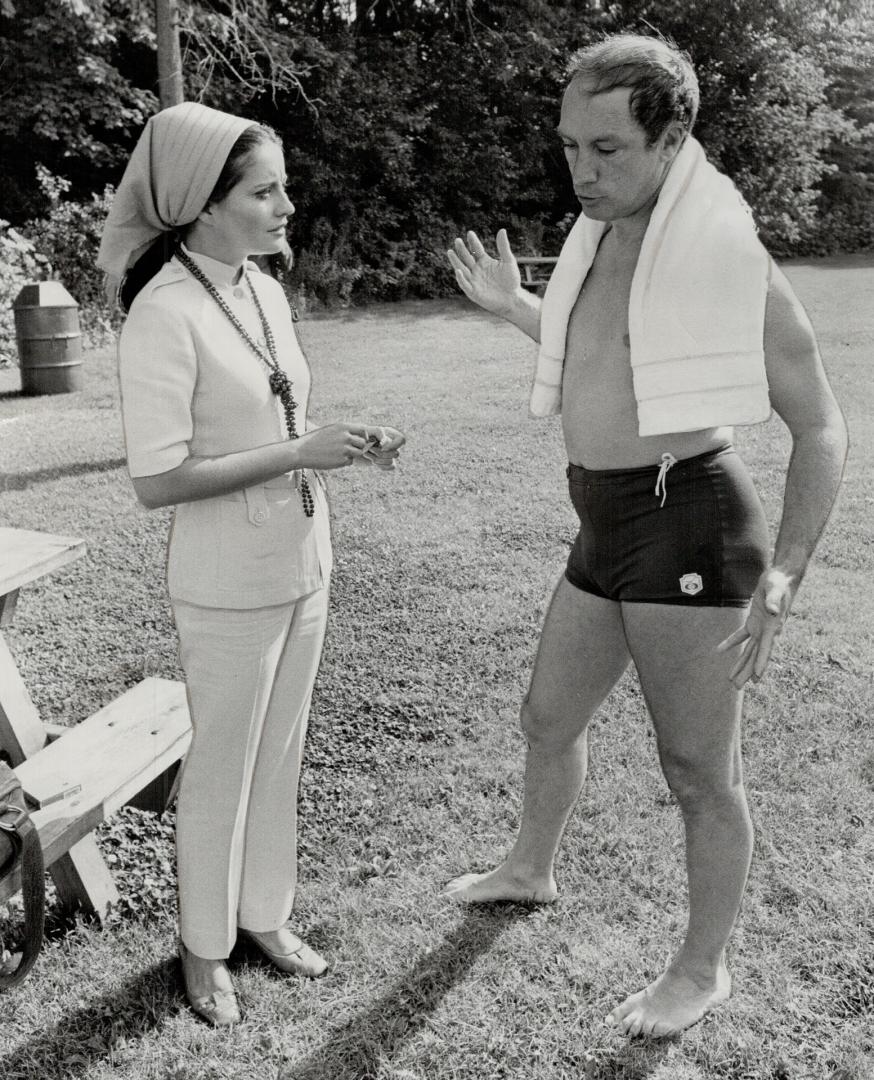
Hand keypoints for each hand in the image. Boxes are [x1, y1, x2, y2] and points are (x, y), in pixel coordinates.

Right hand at [293, 423, 371, 469]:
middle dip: (358, 446)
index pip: (362, 429)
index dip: (364, 435)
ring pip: (358, 453)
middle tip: (350, 449)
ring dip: (352, 454)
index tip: (363, 439)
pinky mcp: (342, 460)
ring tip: (340, 454)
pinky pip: (350, 461)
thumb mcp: (329, 430)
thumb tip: (357, 436)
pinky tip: (333, 459)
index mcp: (342, 427)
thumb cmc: (313, 441)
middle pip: (362, 442)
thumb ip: (343, 432)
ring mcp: (345, 449)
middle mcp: (345, 437)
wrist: (301, 452)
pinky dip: (344, 461)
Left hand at [353, 426, 404, 470]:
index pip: (402, 440)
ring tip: (366, 453)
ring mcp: (391, 454)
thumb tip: (385, 444)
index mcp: (391, 434)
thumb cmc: (361, 434)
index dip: (394, 445)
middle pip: (396, 453)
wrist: (352, 444)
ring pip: (391, 461)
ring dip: (377, 458)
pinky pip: (391, 466)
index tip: (381, 445)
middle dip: (380, 453)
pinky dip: (381, 465)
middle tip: (369, 449)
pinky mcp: (387, 463)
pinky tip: (371, 460)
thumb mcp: (368, 429)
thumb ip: (379, 432)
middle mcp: (393, 444)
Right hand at [446, 229, 521, 314]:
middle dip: (462, 250)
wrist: (512, 298)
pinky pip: (465, 284)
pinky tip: (458, 270)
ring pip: (462, 269)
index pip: (476, 249)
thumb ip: (503, 247)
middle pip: (467, 258)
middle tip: (457, 240)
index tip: (470, 233)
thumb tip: (502, 230)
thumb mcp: (508, 261)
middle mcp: (477, 269)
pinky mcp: (473, 292)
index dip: (473, 242)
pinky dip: (461, 278)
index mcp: (484, 261)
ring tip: (450, 251)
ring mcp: (474, 280)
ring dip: (456, 261)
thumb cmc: (511, 280)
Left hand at [717, 568, 796, 688]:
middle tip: (737, 687)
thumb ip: (774, 600)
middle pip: (756, 656)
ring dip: (741, 664)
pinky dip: (731, 643)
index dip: (761, 663)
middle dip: (747, 672)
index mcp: (773, 627)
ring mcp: (761, 627)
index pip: (766, 648)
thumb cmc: (779, 582)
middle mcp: (767, 631)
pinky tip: (720, 651)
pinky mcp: (754, 621)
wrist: (782, 576)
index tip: (757, 678)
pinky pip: (741, 635)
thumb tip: (773, 611)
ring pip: (749, 650)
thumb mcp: (775, 589)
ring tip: (732, 679)